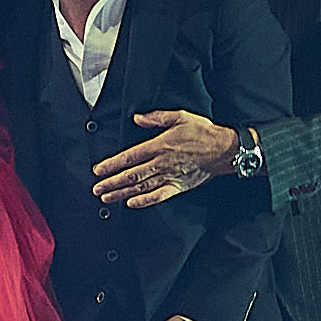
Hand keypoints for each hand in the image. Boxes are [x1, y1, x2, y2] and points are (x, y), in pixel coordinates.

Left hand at [93, 110, 239, 206]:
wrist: (224, 150)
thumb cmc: (203, 132)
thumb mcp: (180, 117)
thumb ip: (156, 118)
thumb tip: (137, 118)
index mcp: (160, 146)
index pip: (130, 157)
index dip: (112, 164)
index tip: (98, 170)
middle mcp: (162, 163)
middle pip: (131, 175)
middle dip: (111, 182)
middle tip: (96, 188)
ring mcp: (170, 177)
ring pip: (141, 187)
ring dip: (122, 193)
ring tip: (106, 198)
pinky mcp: (178, 186)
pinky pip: (159, 196)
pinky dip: (144, 201)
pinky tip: (132, 204)